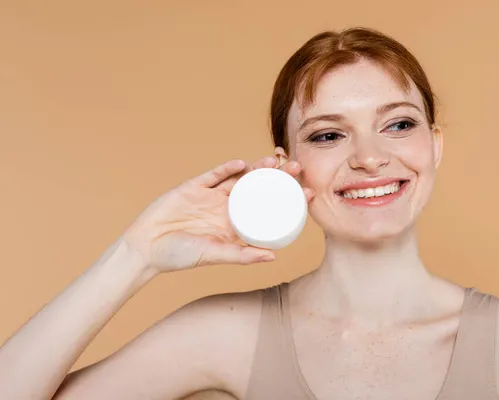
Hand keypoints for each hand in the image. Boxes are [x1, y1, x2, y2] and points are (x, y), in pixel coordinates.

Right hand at [121, 157, 313, 274]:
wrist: (145, 247)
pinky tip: (241, 163)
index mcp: (235, 225)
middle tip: (297, 168)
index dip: (287, 200)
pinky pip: (213, 175)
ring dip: (256, 168)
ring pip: (238, 178)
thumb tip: (274, 256)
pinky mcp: (193, 186)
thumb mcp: (214, 255)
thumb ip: (241, 256)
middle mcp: (226, 208)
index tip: (309, 194)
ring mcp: (210, 196)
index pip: (267, 209)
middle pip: (258, 188)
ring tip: (274, 160)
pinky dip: (226, 169)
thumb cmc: (179, 256)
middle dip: (278, 178)